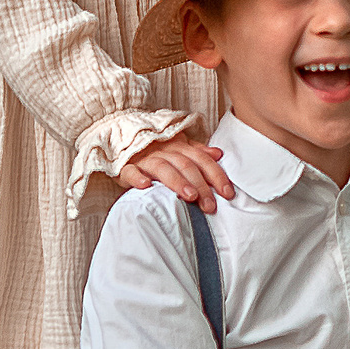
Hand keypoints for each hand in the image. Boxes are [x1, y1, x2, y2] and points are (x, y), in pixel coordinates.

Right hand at [118, 123, 234, 212]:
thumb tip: (218, 154)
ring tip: (190, 196)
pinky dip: (138, 178)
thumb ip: (198, 152)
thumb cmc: (155, 151)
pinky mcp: (126, 167)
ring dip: (177, 181)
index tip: (228, 194)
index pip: (202, 159)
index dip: (216, 175)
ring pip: (163, 167)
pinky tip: (146, 186)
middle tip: (210, 205)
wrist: (121, 142)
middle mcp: (163, 151)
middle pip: (186, 165)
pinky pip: (131, 171)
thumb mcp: (178, 148)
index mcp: (179, 147)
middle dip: (200, 186)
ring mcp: (144, 159)